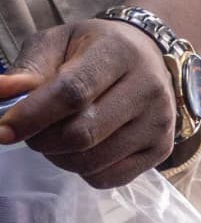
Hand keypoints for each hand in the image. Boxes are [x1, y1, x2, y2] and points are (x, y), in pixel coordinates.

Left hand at [0, 19, 178, 184]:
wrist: (148, 56)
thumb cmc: (94, 50)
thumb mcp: (58, 43)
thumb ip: (27, 70)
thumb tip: (0, 93)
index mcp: (119, 52)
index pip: (74, 92)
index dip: (33, 115)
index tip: (4, 129)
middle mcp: (148, 88)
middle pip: (82, 133)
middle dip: (43, 140)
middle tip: (32, 132)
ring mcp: (159, 122)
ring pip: (93, 161)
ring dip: (60, 157)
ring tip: (57, 138)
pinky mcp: (161, 149)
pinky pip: (108, 178)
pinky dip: (83, 171)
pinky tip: (83, 150)